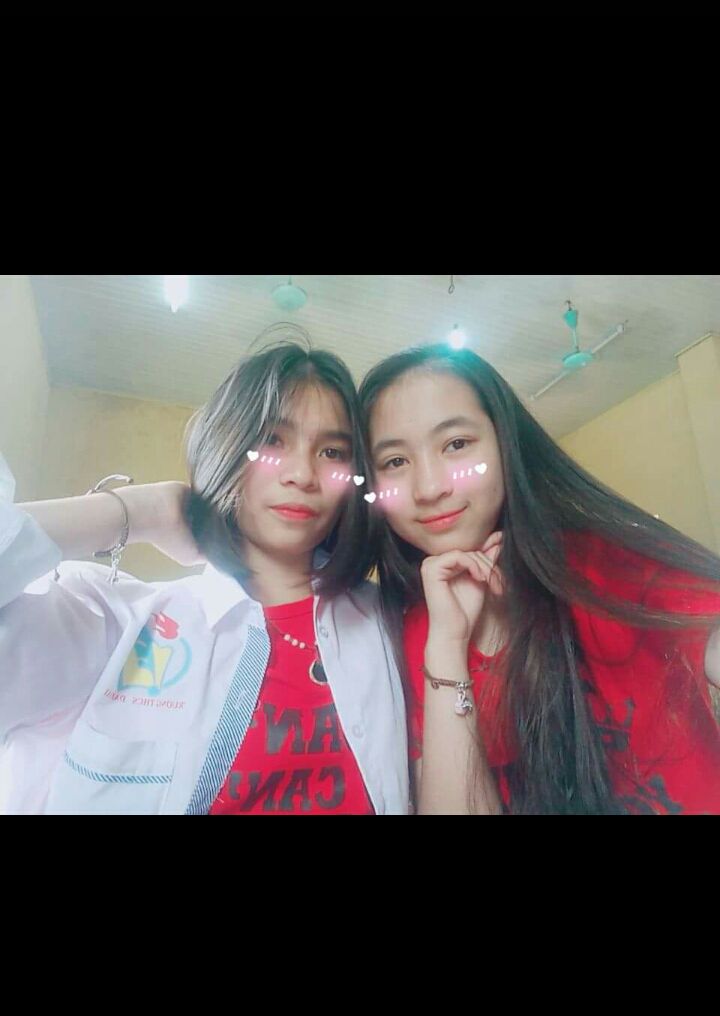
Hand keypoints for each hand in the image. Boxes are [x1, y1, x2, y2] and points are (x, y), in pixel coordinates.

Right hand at [420, 531, 503, 648]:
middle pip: (470, 550)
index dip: (489, 552)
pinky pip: (458, 556)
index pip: (470, 549)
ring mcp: (430, 564)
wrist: (455, 633)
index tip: (502, 557)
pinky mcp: (431, 569)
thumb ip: (486, 561)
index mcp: (444, 564)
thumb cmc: (465, 611)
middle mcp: (434, 561)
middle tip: (499, 582)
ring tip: (493, 584)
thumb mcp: (481, 581)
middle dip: (490, 565)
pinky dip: (474, 566)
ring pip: (467, 552)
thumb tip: (497, 539)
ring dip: (485, 567)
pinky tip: (480, 579)